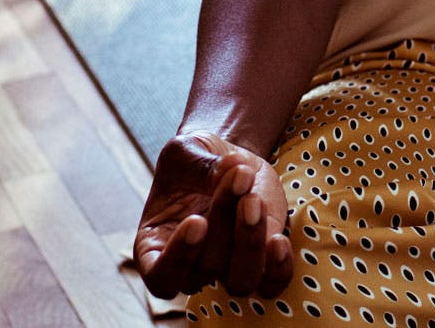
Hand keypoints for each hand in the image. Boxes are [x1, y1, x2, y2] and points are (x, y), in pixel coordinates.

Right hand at [133, 130, 293, 299]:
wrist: (229, 163)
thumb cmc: (195, 162)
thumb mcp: (187, 151)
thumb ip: (202, 164)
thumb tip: (232, 169)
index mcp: (156, 248)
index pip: (160, 276)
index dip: (178, 257)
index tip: (197, 220)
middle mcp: (191, 269)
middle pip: (207, 267)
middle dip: (224, 218)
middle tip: (238, 176)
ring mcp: (227, 270)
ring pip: (239, 281)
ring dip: (250, 242)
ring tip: (255, 198)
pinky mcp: (263, 263)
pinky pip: (272, 283)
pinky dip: (278, 268)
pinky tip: (278, 240)